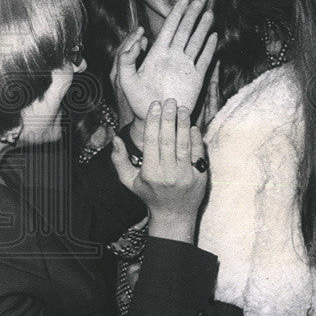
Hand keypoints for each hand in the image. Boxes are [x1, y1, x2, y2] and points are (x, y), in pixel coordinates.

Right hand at [112, 99, 207, 242]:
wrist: (174, 215)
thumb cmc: (150, 195)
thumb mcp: (129, 181)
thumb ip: (120, 160)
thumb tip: (115, 139)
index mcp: (150, 172)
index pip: (151, 141)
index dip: (153, 121)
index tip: (155, 105)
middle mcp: (167, 173)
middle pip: (167, 140)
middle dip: (168, 118)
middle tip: (170, 101)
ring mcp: (185, 175)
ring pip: (184, 144)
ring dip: (183, 124)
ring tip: (183, 108)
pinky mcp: (200, 176)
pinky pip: (198, 153)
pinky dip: (196, 139)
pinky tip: (192, 126)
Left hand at [114, 0, 217, 123]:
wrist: (156, 118)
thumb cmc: (138, 101)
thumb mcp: (125, 79)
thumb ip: (127, 59)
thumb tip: (138, 41)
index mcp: (158, 54)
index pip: (169, 28)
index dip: (177, 13)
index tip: (183, 0)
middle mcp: (173, 56)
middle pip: (185, 30)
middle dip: (192, 14)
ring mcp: (186, 66)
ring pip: (197, 41)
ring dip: (203, 27)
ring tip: (210, 14)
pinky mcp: (196, 78)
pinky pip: (205, 59)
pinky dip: (210, 48)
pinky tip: (214, 37)